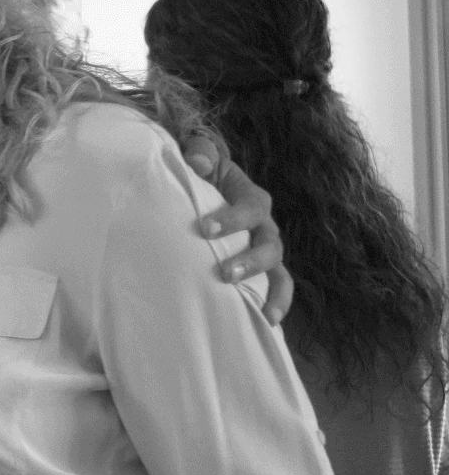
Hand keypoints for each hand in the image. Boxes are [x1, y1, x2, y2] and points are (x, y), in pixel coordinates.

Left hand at [188, 147, 293, 320]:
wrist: (206, 184)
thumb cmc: (201, 170)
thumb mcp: (200, 153)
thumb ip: (200, 151)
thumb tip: (197, 161)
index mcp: (252, 197)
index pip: (249, 208)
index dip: (231, 219)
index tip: (204, 229)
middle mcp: (264, 225)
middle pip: (269, 244)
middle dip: (250, 261)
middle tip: (224, 274)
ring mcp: (264, 247)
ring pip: (278, 270)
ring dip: (267, 289)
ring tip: (259, 310)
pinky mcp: (259, 266)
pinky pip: (277, 286)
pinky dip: (276, 302)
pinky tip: (267, 322)